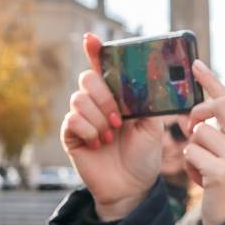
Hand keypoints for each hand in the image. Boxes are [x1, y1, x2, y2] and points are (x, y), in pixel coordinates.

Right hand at [59, 33, 162, 220]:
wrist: (133, 186)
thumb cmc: (144, 156)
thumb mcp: (153, 126)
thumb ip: (145, 102)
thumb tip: (141, 80)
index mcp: (118, 96)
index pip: (102, 67)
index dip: (95, 51)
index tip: (91, 38)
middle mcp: (97, 102)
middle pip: (87, 78)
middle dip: (104, 97)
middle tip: (120, 119)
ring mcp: (82, 117)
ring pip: (79, 99)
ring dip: (100, 118)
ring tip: (111, 136)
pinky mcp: (71, 133)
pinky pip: (73, 119)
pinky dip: (90, 130)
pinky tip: (99, 143)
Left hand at [184, 61, 224, 224]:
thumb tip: (205, 108)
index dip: (212, 82)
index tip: (196, 65)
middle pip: (218, 108)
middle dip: (198, 113)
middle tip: (190, 127)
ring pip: (199, 133)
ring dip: (193, 151)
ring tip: (204, 170)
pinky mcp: (222, 172)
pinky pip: (191, 153)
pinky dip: (190, 167)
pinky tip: (201, 181)